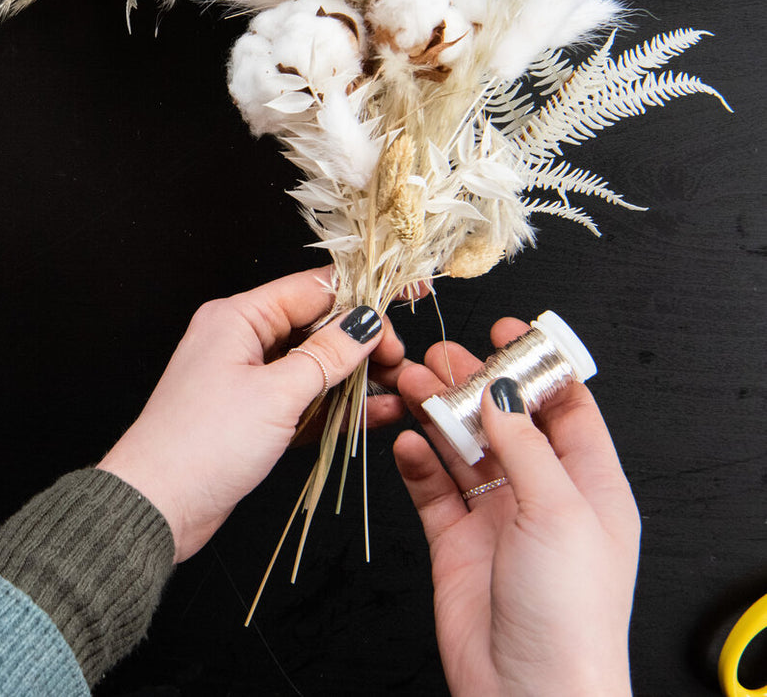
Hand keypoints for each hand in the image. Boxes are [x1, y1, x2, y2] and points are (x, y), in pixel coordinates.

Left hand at [96, 266, 404, 561]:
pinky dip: (336, 406)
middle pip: (316, 326)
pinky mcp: (252, 415)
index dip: (363, 295)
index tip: (407, 297)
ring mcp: (246, 379)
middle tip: (402, 363)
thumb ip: (326, 356)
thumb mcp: (276, 394)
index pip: (312, 289)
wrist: (158, 504)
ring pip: (313, 366)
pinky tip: (375, 414)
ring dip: (356, 377)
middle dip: (363, 342)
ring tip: (400, 388)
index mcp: (237, 317)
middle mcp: (239, 340)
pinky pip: (303, 400)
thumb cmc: (201, 444)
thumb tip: (365, 324)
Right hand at [387, 320, 639, 696]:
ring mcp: (497, 517)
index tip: (504, 331)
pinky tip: (402, 441)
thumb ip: (525, 444)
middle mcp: (543, 495)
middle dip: (470, 383)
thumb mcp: (559, 511)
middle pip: (504, 419)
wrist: (528, 691)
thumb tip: (501, 391)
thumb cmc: (569, 615)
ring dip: (434, 414)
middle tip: (436, 355)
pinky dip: (415, 460)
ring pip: (462, 447)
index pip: (565, 406)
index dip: (535, 364)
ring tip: (407, 385)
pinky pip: (431, 486)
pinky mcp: (456, 541)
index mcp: (589, 484)